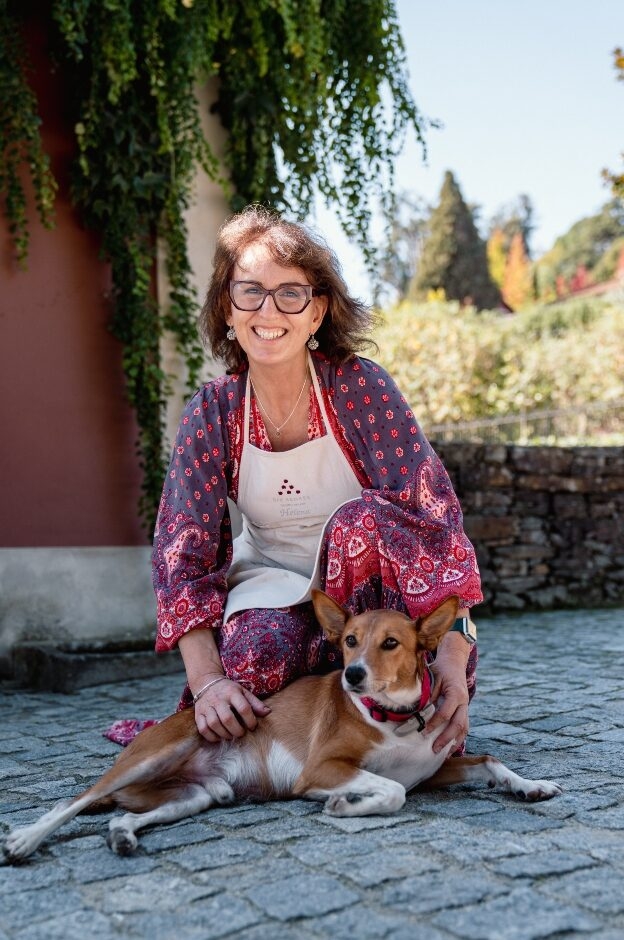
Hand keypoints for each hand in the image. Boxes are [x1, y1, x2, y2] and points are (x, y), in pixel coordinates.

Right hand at [193, 677, 270, 741]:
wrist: (206, 682)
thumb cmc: (228, 689)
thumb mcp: (243, 691)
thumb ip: (255, 703)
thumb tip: (268, 713)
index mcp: (232, 692)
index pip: (243, 708)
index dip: (250, 720)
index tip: (252, 726)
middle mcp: (218, 699)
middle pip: (227, 718)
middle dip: (236, 730)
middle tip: (241, 733)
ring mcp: (207, 706)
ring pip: (214, 724)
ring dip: (224, 734)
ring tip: (231, 736)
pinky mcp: (198, 714)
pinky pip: (203, 728)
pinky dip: (211, 736)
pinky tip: (219, 737)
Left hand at [424, 634, 469, 753]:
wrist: (453, 661)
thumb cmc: (441, 669)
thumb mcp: (433, 678)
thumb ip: (428, 694)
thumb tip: (418, 712)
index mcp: (456, 693)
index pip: (446, 712)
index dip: (435, 723)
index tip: (424, 732)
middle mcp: (464, 701)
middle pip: (458, 724)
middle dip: (446, 739)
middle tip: (434, 749)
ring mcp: (465, 706)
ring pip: (464, 728)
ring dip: (455, 742)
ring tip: (444, 755)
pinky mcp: (464, 710)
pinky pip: (463, 727)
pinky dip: (457, 738)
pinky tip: (450, 748)